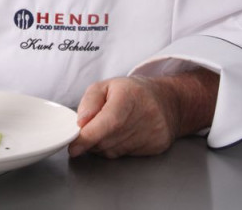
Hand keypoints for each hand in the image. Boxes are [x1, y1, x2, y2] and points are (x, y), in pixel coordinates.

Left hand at [68, 69, 218, 157]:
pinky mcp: (157, 145)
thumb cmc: (132, 92)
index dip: (89, 136)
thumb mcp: (105, 86)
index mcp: (130, 95)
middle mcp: (145, 114)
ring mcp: (154, 132)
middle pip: (109, 139)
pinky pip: (126, 155)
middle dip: (92, 140)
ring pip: (115, 150)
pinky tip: (121, 135)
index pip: (109, 122)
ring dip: (103, 145)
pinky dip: (116, 148)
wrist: (167, 100)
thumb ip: (89, 102)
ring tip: (108, 129)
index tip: (74, 146)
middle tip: (89, 131)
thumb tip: (80, 124)